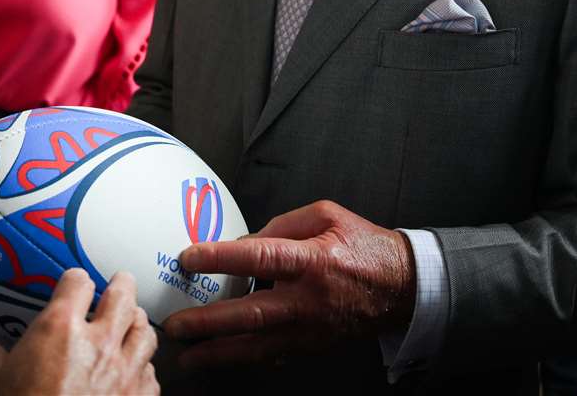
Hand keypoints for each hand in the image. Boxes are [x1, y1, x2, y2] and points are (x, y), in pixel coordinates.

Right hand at [0, 269, 157, 395]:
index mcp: (58, 330)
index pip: (77, 283)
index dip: (74, 282)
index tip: (74, 284)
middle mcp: (98, 344)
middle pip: (122, 296)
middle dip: (121, 286)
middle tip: (119, 283)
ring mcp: (123, 373)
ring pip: (144, 332)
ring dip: (137, 325)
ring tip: (132, 324)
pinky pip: (150, 374)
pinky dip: (144, 370)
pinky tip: (135, 373)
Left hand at [161, 200, 415, 368]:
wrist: (400, 286)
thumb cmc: (362, 245)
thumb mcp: (327, 215)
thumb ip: (283, 224)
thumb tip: (245, 242)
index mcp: (312, 259)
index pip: (259, 258)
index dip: (221, 258)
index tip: (188, 257)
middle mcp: (308, 299)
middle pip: (251, 314)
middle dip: (208, 322)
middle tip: (176, 325)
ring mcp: (309, 328)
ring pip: (257, 347)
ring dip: (218, 353)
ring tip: (186, 357)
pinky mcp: (311, 345)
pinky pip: (271, 356)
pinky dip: (243, 361)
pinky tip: (218, 362)